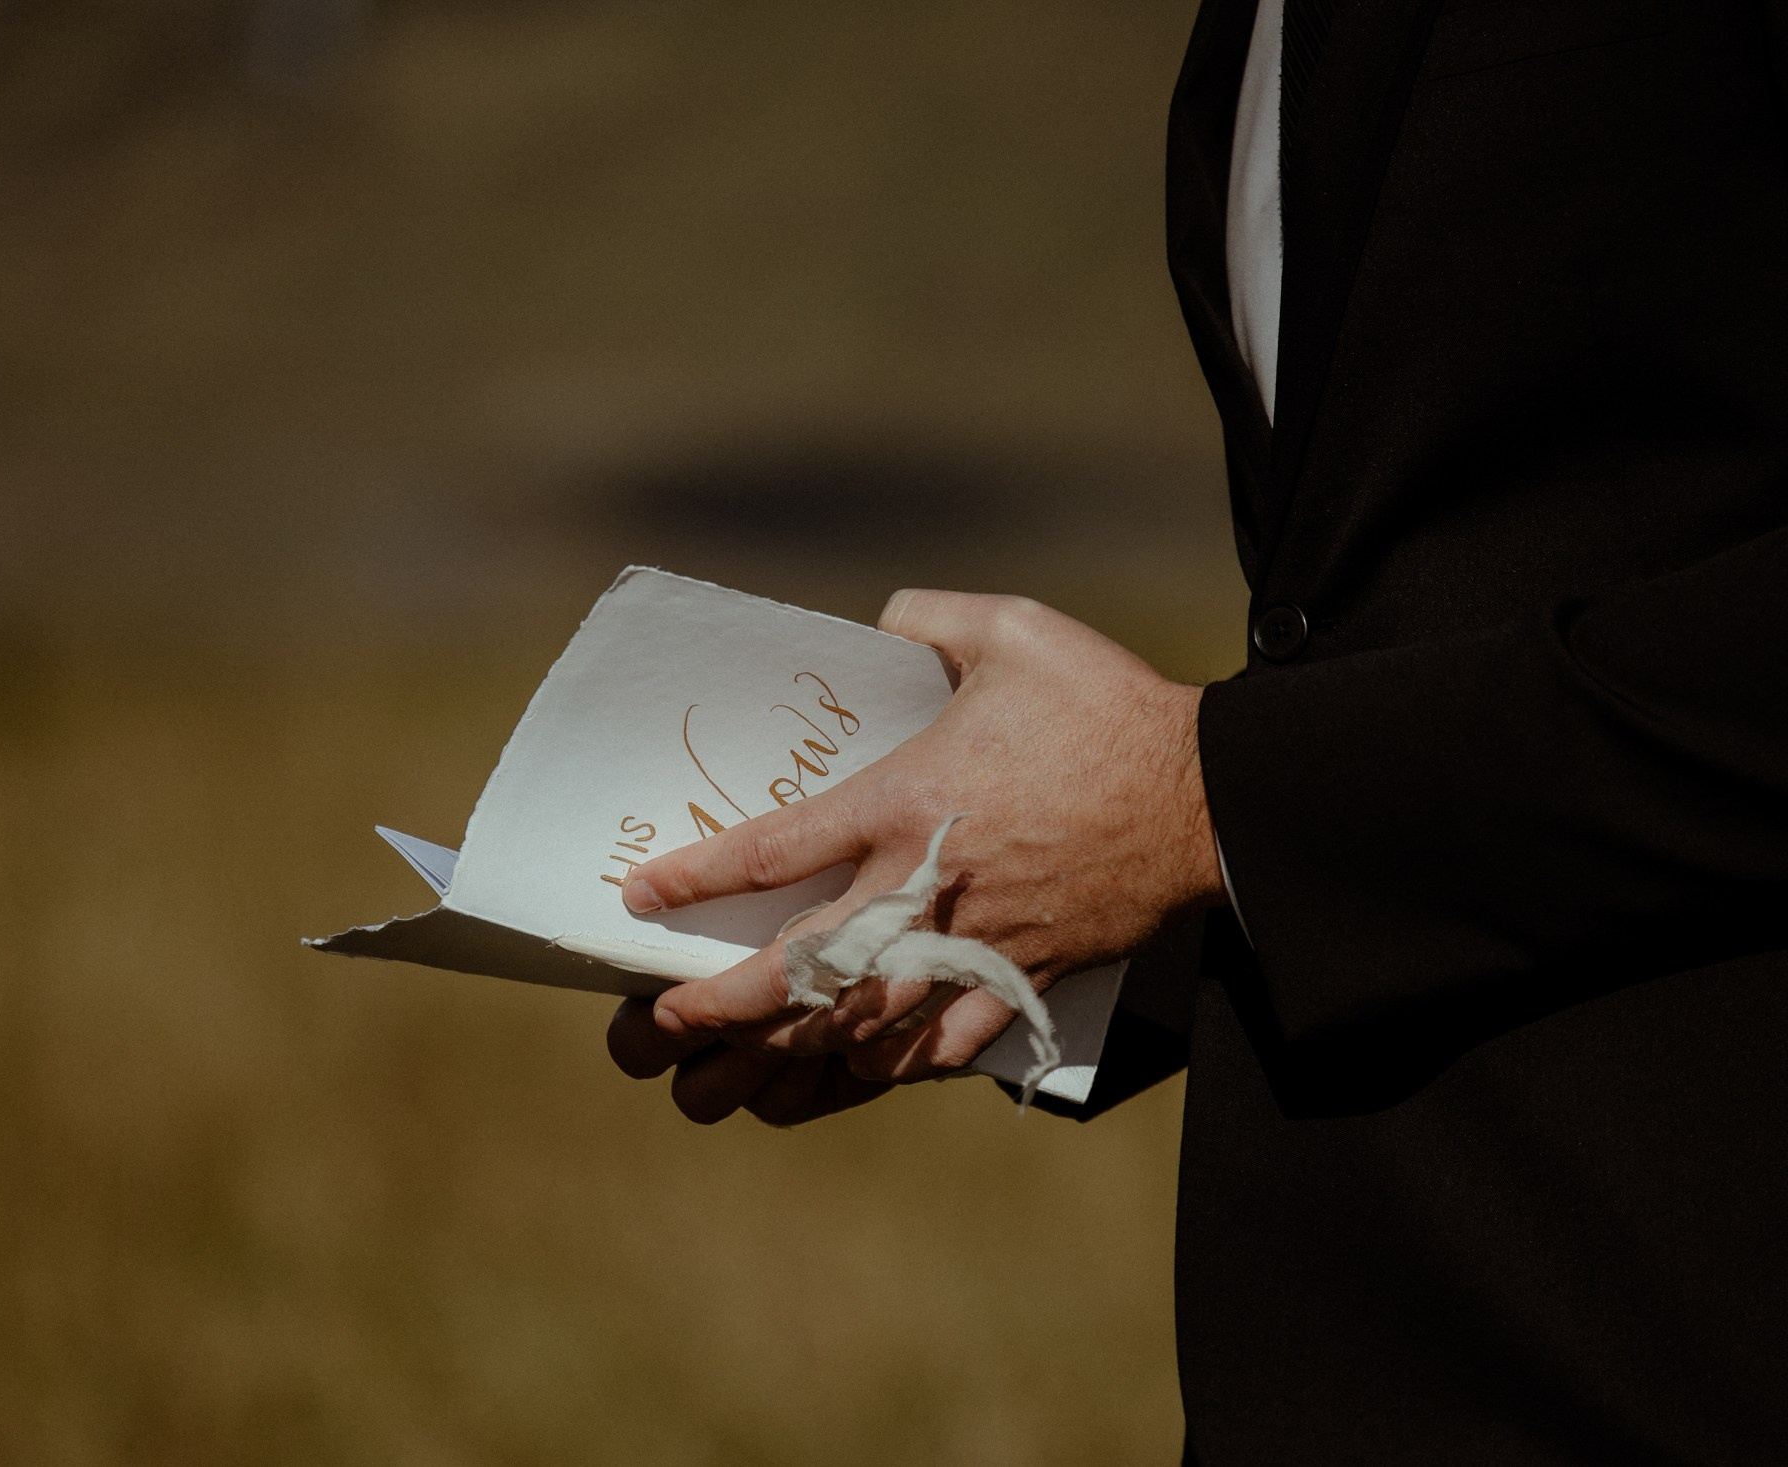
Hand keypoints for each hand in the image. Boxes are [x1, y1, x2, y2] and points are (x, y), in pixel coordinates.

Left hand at [605, 590, 1223, 1118]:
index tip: (639, 896)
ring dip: (781, 1057)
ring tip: (719, 1081)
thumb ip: (932, 620)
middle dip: (719, 1005)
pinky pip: (939, 1049)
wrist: (1211, 799)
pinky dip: (882, 1072)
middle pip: (801, 968)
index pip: (778, 849)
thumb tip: (879, 618)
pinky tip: (842, 1082)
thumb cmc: (1108, 710)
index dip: (700, 877)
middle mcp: (925, 887)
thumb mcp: (1017, 633)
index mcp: (909, 801)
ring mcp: (971, 945)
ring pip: (858, 1026)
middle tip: (656, 1024)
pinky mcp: (1019, 979)